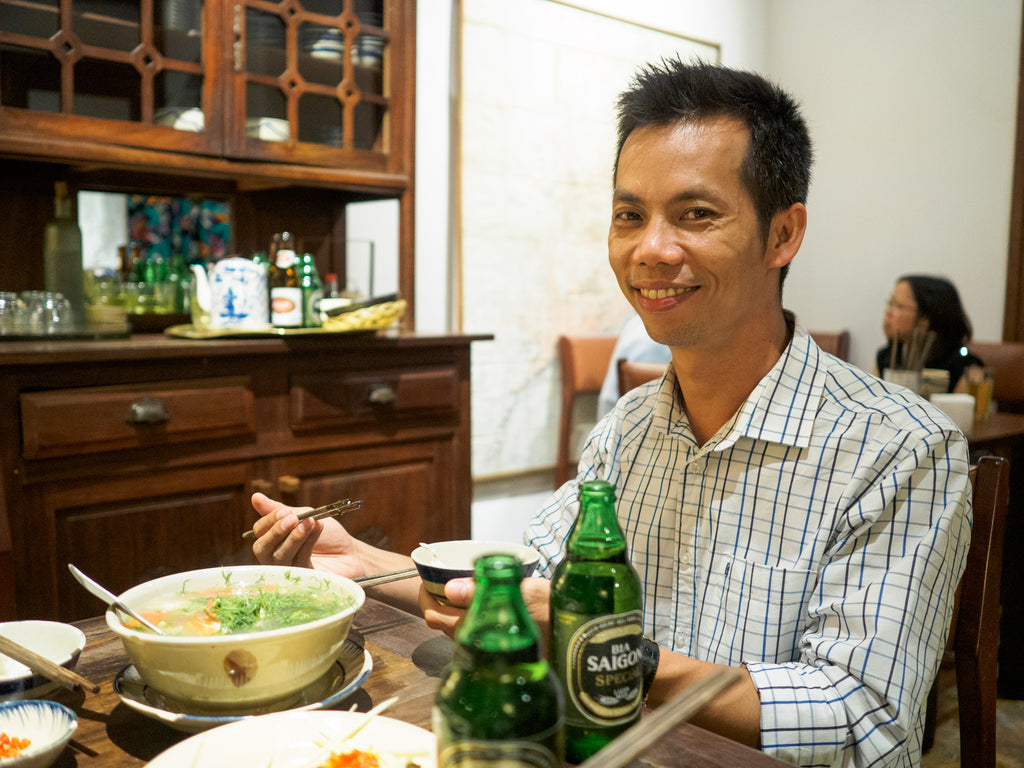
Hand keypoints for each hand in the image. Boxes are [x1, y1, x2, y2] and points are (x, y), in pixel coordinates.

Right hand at [248, 493, 364, 578]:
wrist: (352, 553)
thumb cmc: (329, 536)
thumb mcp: (304, 516)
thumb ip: (280, 510)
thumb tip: (255, 497)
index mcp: (275, 539)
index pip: (259, 532)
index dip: (269, 521)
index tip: (285, 512)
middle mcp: (277, 556)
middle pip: (261, 549)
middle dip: (276, 532)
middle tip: (292, 519)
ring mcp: (288, 570)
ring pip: (279, 557)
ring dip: (294, 537)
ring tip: (308, 523)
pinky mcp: (301, 579)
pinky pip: (296, 562)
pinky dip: (307, 543)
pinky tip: (317, 529)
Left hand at [421, 576, 552, 648]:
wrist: (579, 631)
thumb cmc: (553, 609)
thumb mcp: (522, 591)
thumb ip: (482, 590)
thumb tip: (450, 588)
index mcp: (476, 628)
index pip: (433, 615)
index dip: (424, 595)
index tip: (426, 577)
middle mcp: (476, 642)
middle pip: (441, 620)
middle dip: (438, 598)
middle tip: (444, 575)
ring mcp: (486, 647)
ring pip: (456, 624)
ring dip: (453, 605)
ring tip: (463, 582)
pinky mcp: (497, 647)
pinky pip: (472, 628)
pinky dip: (469, 612)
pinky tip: (484, 598)